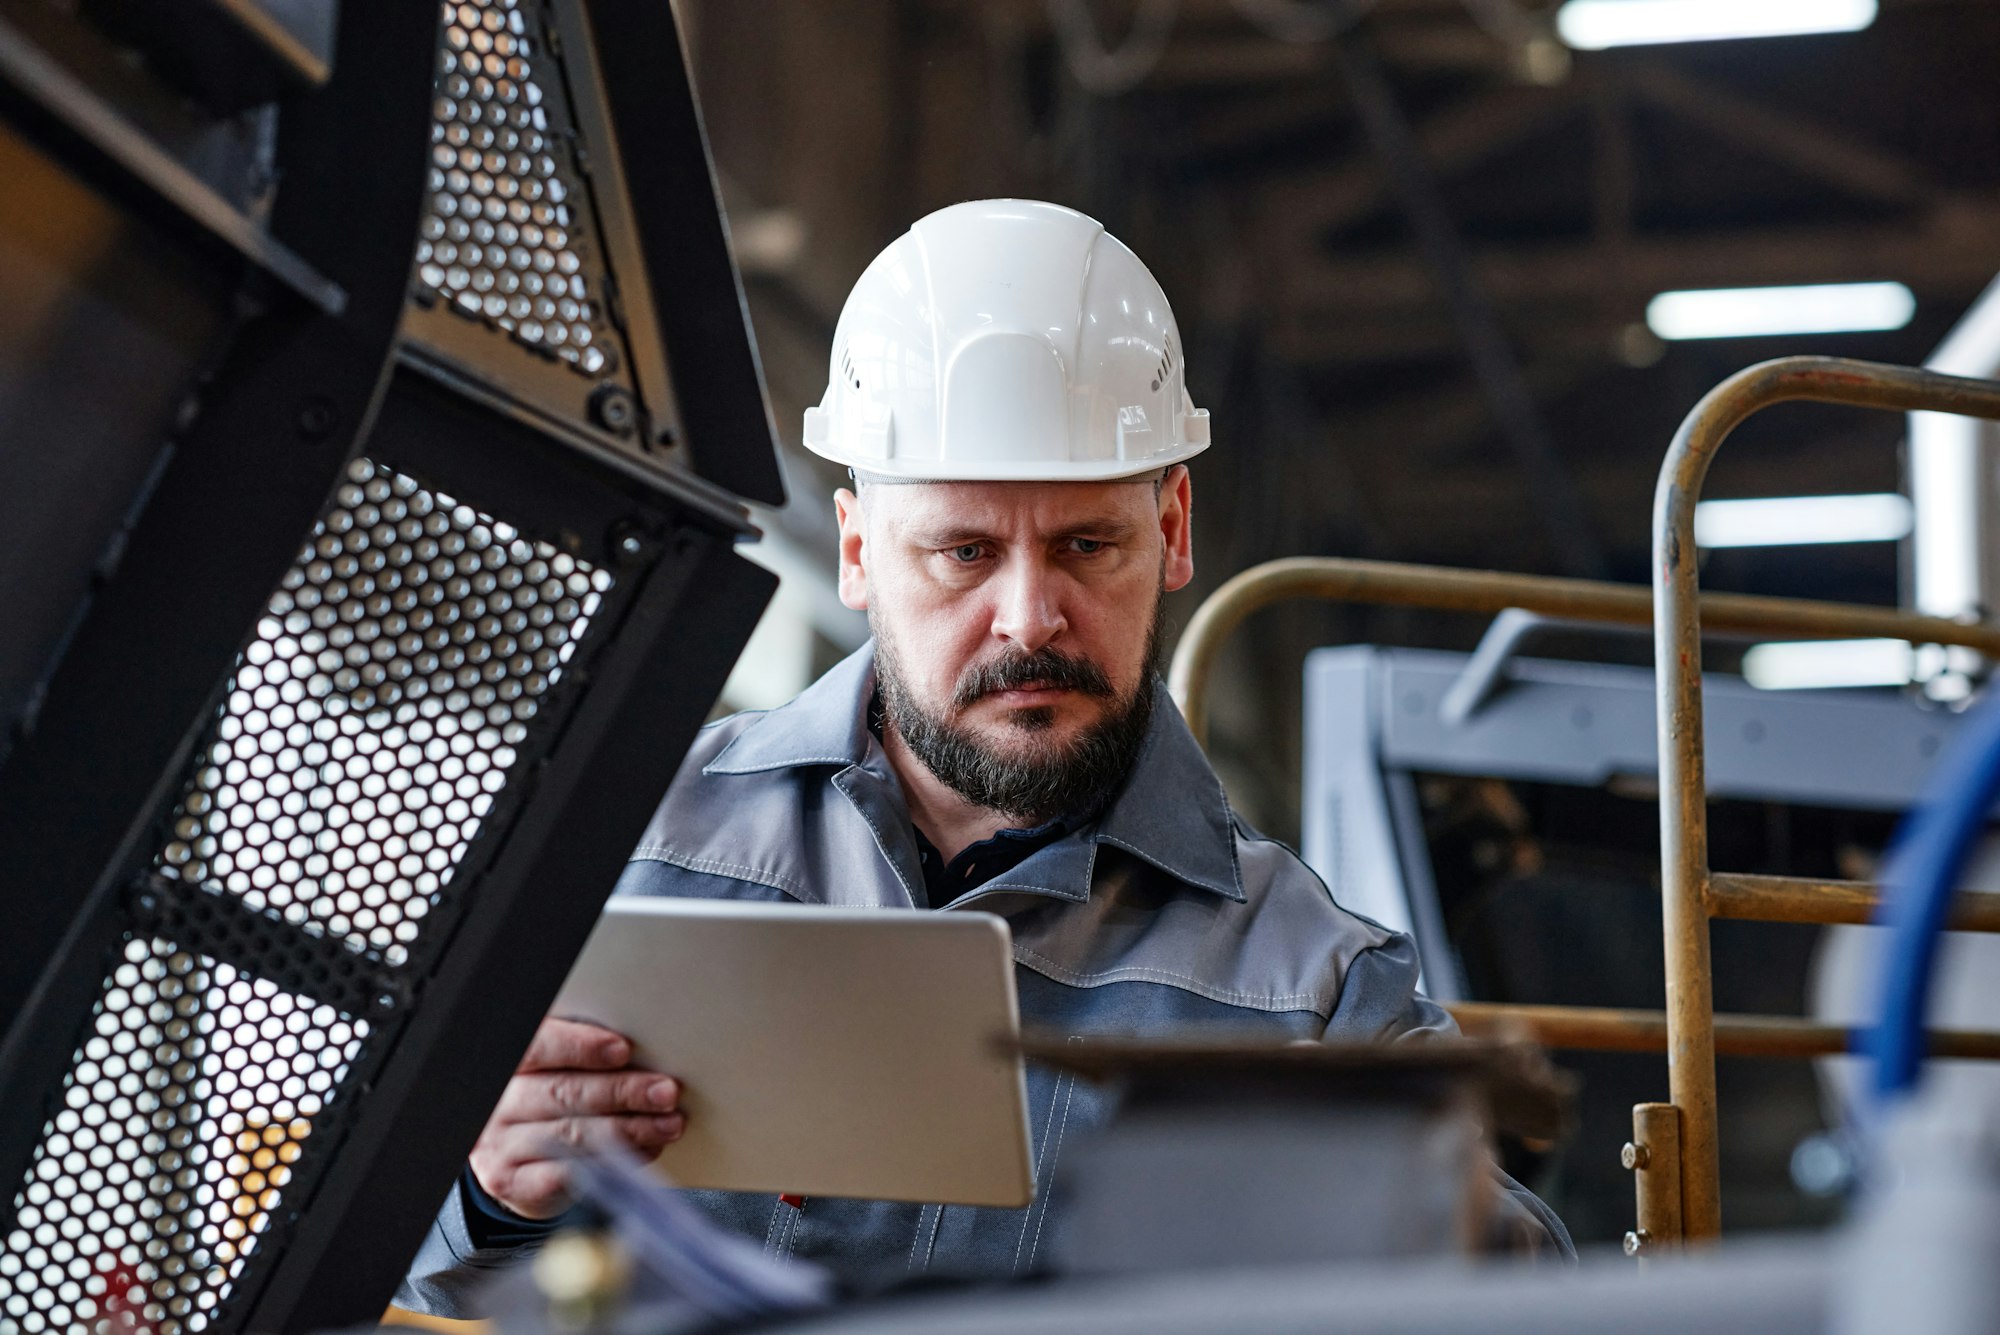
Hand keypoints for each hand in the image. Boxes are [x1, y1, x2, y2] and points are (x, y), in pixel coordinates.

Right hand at [468, 1016, 684, 1218]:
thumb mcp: (558, 1071)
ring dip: (629, 1129)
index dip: (580, 1047)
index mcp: (514, 1064)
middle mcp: (501, 1103)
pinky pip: (566, 1175)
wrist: (516, 1160)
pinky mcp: (513, 1183)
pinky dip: (611, 1163)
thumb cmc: (549, 1104)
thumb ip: (589, 1061)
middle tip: (666, 1092)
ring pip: (571, 1135)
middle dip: (622, 1092)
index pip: (540, 1047)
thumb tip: (649, 1057)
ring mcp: (502, 1145)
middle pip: (563, 1093)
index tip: (622, 1050)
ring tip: (668, 1124)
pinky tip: (644, 1152)